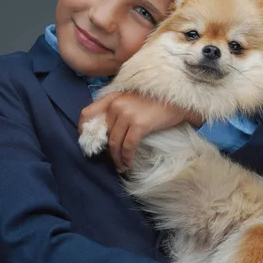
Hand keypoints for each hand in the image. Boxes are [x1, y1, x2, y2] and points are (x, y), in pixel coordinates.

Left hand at [78, 92, 202, 172]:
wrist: (179, 98)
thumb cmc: (158, 99)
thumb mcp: (133, 98)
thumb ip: (119, 108)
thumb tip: (109, 129)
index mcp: (113, 97)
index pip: (87, 113)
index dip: (83, 130)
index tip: (88, 142)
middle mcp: (117, 104)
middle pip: (104, 133)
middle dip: (107, 150)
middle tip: (113, 160)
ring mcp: (127, 114)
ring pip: (114, 143)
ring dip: (117, 158)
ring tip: (121, 166)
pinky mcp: (139, 124)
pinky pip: (128, 146)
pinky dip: (126, 158)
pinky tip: (128, 164)